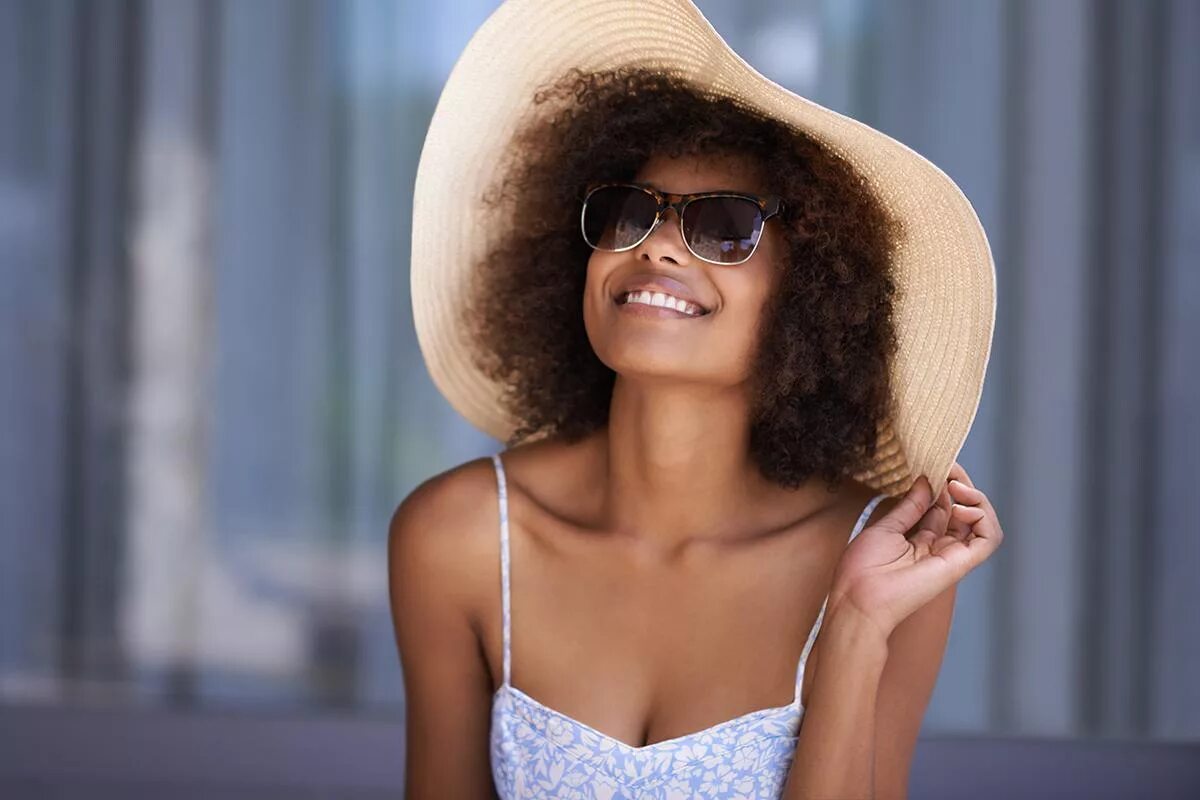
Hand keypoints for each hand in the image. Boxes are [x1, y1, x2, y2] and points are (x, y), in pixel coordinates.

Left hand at [826, 462, 1003, 638]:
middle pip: (965, 511)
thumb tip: (927, 481)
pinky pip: (989, 539)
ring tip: (955, 486)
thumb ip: (911, 505)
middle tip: (949, 469)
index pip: (944, 506)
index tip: (937, 464)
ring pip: (983, 523)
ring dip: (976, 498)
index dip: (944, 484)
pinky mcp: (960, 564)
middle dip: (961, 485)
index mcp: (920, 540)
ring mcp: (951, 556)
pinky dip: (982, 517)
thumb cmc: (864, 568)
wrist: (859, 598)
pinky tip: (960, 507)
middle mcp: (939, 548)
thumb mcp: (887, 527)